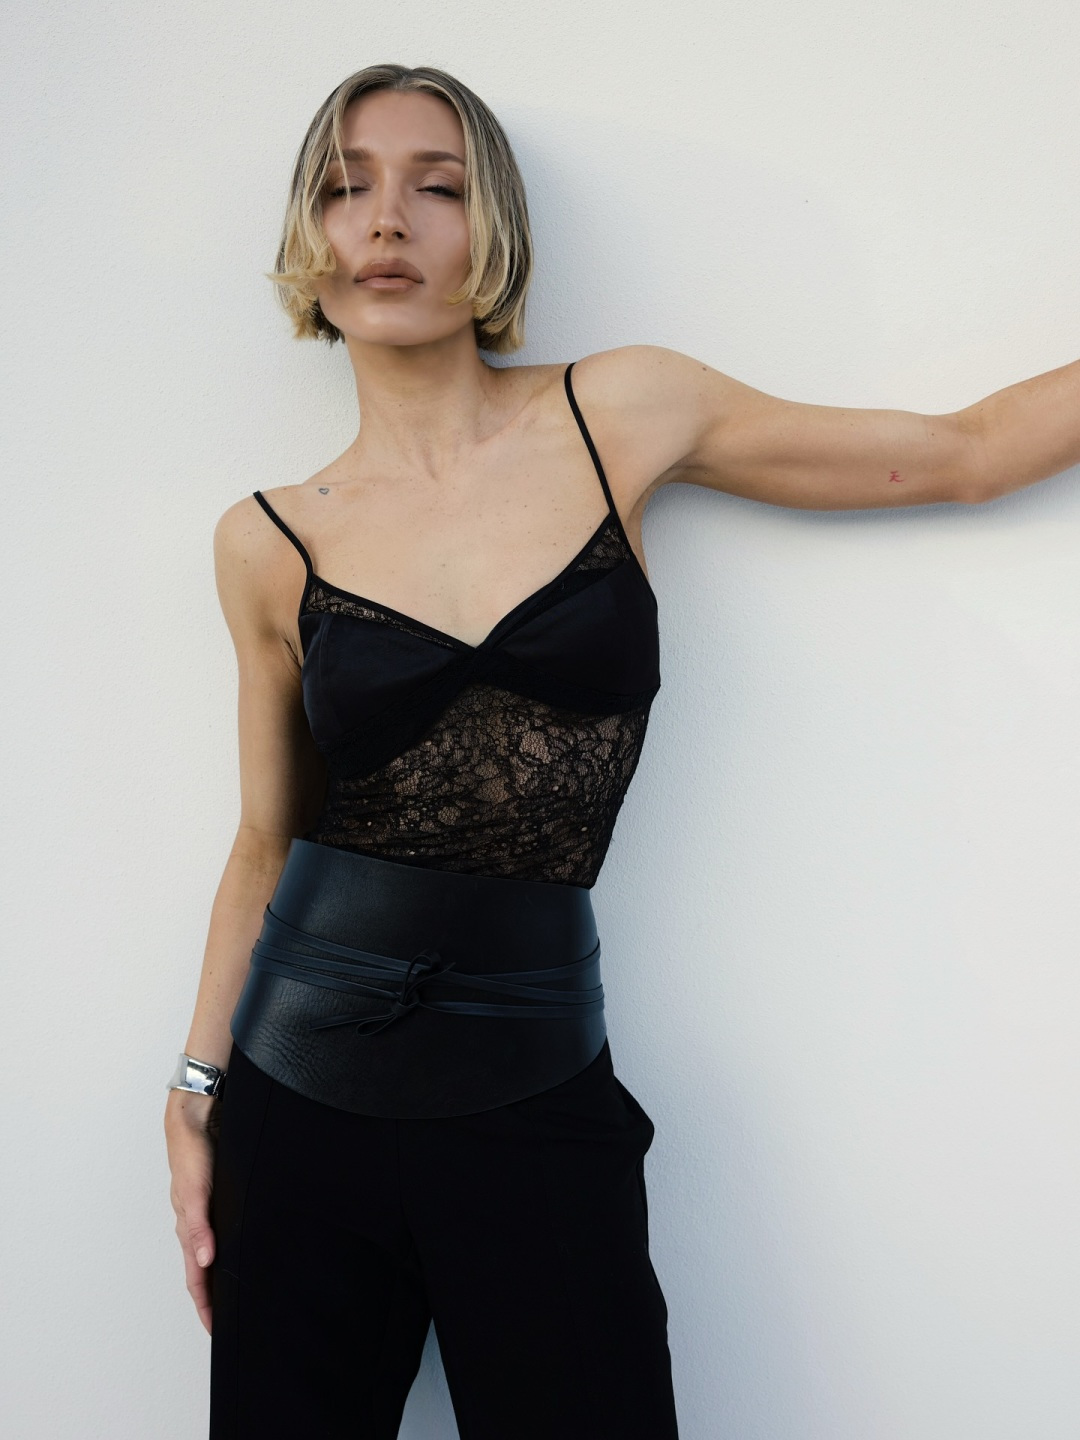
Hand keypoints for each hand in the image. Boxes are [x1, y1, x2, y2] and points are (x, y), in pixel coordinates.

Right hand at [164, 1091, 220, 1335]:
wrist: (196, 1116)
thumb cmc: (191, 1151)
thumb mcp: (195, 1191)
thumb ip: (198, 1225)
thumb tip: (203, 1261)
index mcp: (187, 1226)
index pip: (196, 1277)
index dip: (205, 1304)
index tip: (216, 1330)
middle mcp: (196, 1222)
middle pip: (204, 1269)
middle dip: (214, 1297)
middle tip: (230, 1321)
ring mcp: (207, 1209)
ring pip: (213, 1250)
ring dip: (223, 1273)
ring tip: (238, 1293)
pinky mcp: (219, 1195)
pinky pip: (222, 1229)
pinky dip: (229, 1246)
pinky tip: (244, 1248)